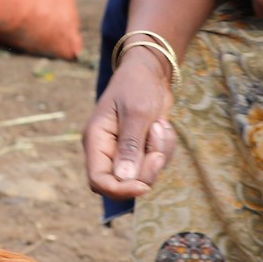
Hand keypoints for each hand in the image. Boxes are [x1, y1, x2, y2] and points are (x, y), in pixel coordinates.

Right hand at [84, 52, 179, 199]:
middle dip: (147, 170)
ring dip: (160, 153)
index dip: (119, 190)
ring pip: (144, 174)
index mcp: (96, 140)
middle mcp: (106, 150)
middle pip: (123, 183)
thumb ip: (130, 146)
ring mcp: (124, 152)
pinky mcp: (141, 150)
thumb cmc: (137, 85)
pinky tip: (162, 125)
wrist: (150, 71)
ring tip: (159, 124)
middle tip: (159, 147)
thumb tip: (124, 178)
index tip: (144, 186)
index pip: (98, 180)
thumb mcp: (136, 112)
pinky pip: (157, 164)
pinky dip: (166, 148)